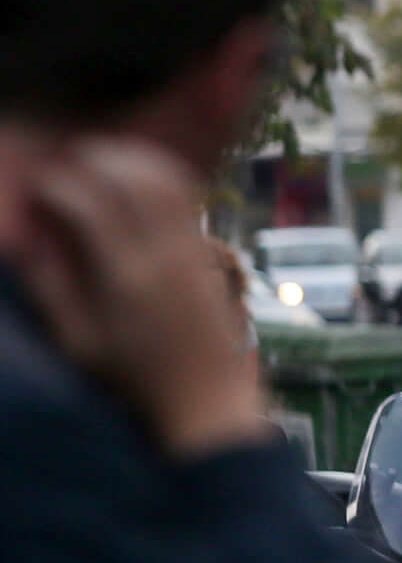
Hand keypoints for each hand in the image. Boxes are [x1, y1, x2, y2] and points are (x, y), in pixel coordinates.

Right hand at [6, 137, 272, 456]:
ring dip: (131, 161)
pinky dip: (163, 177)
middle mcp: (164, 255)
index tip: (39, 186)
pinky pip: (190, 199)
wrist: (209, 401)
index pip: (89, 204)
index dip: (58, 185)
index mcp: (124, 276)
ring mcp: (194, 251)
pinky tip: (140, 178)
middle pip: (131, 179)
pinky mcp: (211, 255)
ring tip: (100, 161)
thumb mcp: (78, 342)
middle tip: (68, 163)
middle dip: (95, 160)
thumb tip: (28, 240)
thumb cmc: (134, 379)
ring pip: (167, 181)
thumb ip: (51, 287)